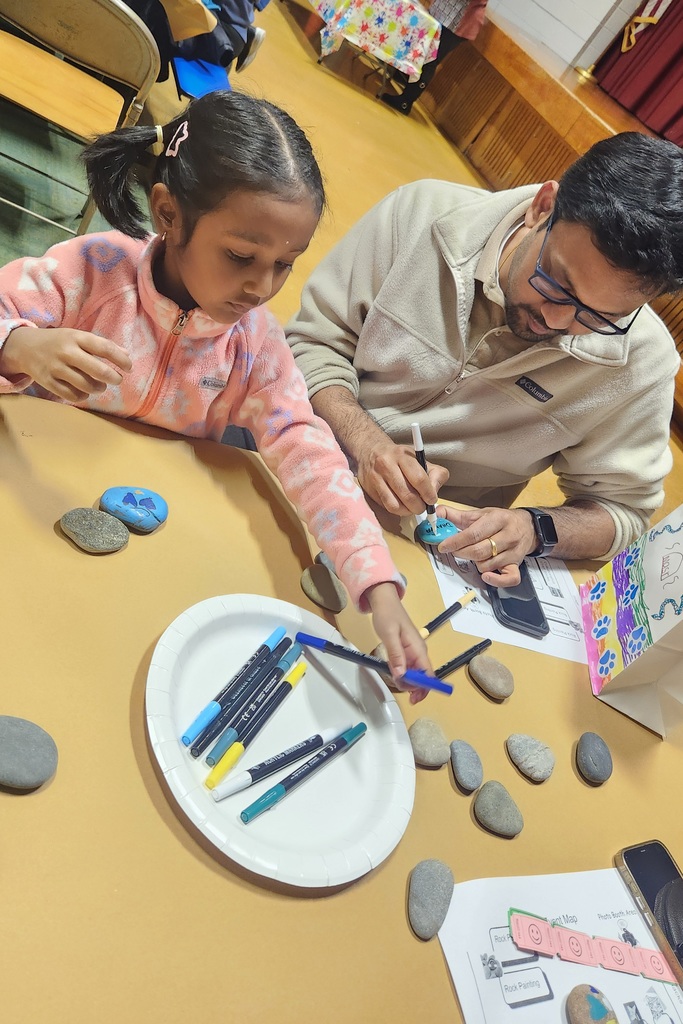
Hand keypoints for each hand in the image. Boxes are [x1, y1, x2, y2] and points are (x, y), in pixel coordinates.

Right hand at [1, 327, 131, 400]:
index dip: (121, 359)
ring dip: (99, 388)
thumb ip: (101, 345)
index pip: (105, 348)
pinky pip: (72, 395)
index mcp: (76, 337)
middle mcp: (66, 352)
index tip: (128, 368)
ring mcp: (56, 368)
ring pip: (87, 386)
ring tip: (100, 386)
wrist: (25, 347)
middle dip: (113, 378)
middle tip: (117, 380)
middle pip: (99, 370)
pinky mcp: (48, 382)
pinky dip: (83, 396)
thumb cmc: (59, 342)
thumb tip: (126, 354)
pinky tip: (84, 392)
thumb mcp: (78, 337)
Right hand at [356, 437, 448, 517]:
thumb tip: (434, 492)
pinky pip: (386, 507)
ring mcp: (376, 479)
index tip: (432, 499)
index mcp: (402, 456)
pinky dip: (397, 510)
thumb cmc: (399, 457)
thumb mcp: (420, 458)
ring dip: (408, 511)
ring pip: (395, 505)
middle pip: (407, 495)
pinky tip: (402, 505)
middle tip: (423, 507)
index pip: (419, 479)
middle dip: (419, 506)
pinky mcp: (370, 490)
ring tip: (412, 508)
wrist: (370, 451)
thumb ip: (434, 473)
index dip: (428, 493)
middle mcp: (386, 465)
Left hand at [365, 582, 431, 703]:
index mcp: (418, 648)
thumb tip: (402, 675)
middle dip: (414, 687)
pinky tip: (394, 673)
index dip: (424, 688)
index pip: (428, 673)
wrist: (384, 602)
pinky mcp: (406, 652)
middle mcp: (419, 652)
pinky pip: (407, 667)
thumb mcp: (389, 635)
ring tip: (394, 679)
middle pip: (423, 676)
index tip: (414, 698)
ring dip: (407, 681)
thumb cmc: (388, 615)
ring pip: (415, 674)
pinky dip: (402, 674)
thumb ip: (396, 655)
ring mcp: (413, 652)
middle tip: (400, 691)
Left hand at [435, 505, 537, 587]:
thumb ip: (457, 515)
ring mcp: (513, 552)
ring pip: (487, 565)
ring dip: (475, 563)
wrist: (528, 526)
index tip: (443, 546)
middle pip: (479, 551)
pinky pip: (509, 579)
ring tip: (474, 555)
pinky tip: (486, 575)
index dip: (455, 542)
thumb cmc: (502, 520)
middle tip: (454, 550)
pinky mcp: (517, 565)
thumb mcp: (481, 514)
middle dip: (461, 553)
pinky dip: (496, 580)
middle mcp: (508, 536)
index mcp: (498, 519)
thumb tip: (437, 513)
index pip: (473, 534)